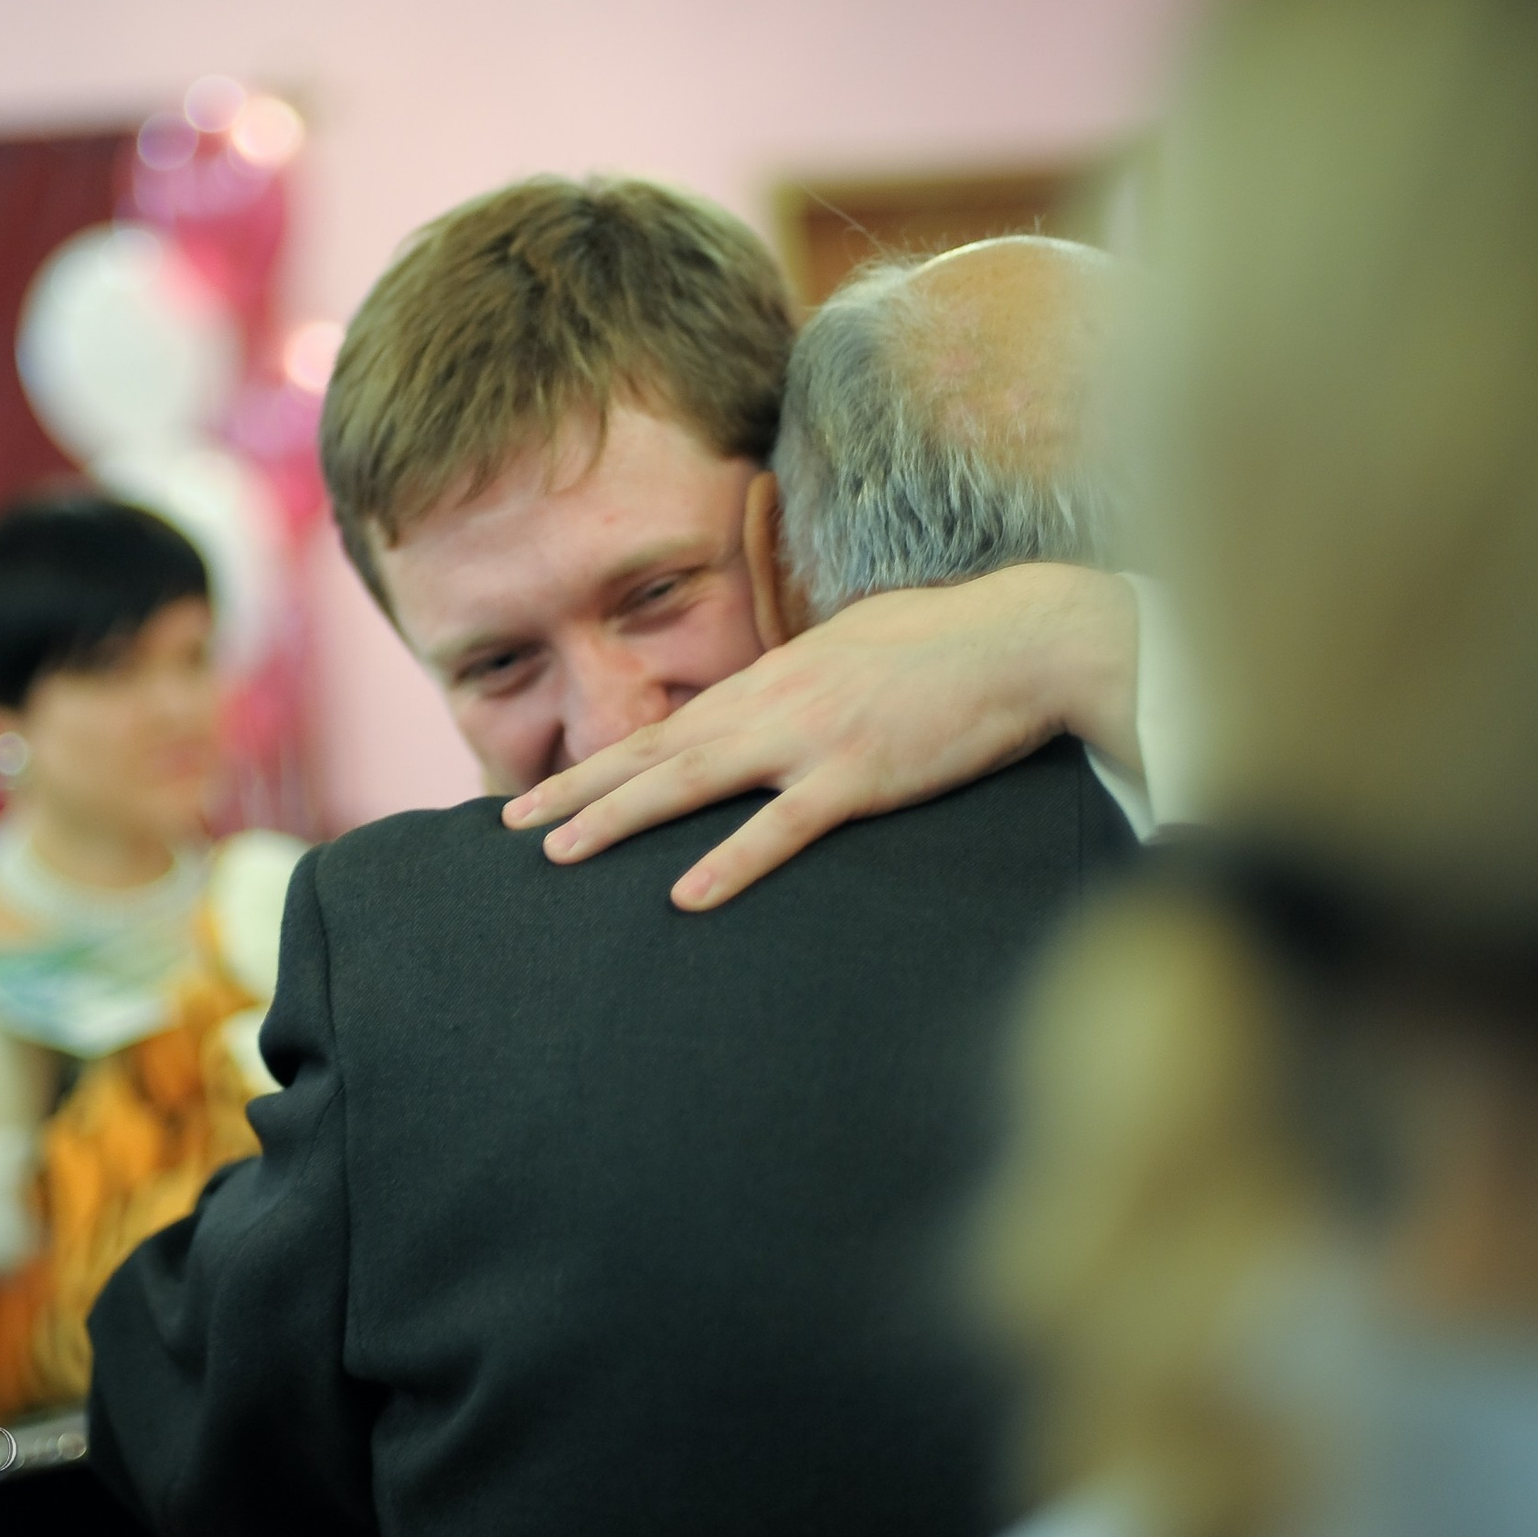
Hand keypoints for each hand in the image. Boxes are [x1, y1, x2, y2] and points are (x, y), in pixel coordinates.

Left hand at [501, 563, 1138, 908]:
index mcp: (771, 678)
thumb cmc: (948, 646)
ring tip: (561, 852)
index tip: (544, 793)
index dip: (598, 761)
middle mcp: (772, 704)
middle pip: (655, 752)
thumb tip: (766, 708)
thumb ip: (801, 682)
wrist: (1025, 640)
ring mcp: (811, 739)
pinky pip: (781, 828)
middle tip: (512, 825)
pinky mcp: (858, 777)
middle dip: (577, 788)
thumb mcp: (853, 650)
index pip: (666, 727)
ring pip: (692, 782)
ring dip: (619, 817)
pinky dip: (729, 862)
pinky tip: (684, 896)